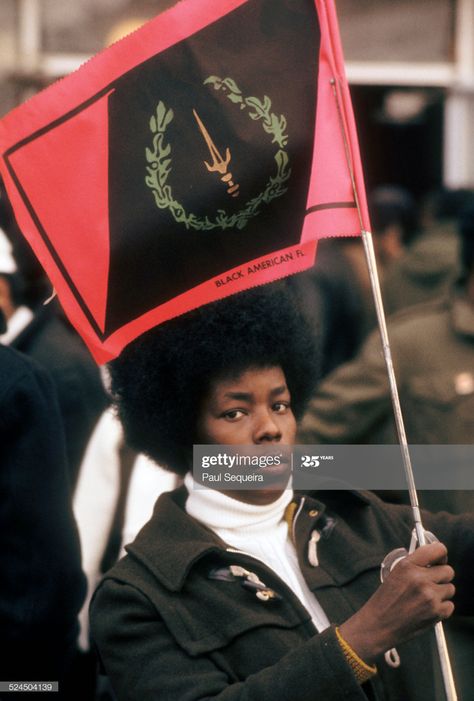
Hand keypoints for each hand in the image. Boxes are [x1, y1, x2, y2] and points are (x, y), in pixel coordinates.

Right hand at [339, 542, 454, 663]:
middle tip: (431, 582)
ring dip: (441, 593)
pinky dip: (442, 608)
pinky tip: (427, 609)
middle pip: (448, 571)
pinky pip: (450, 605)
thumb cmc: (386, 599)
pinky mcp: (436, 613)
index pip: (438, 550)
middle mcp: (420, 579)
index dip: (441, 554)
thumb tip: (435, 560)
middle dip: (441, 576)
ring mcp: (430, 596)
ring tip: (426, 598)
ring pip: (450, 588)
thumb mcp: (395, 573)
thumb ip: (415, 565)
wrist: (379, 624)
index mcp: (407, 565)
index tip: (439, 559)